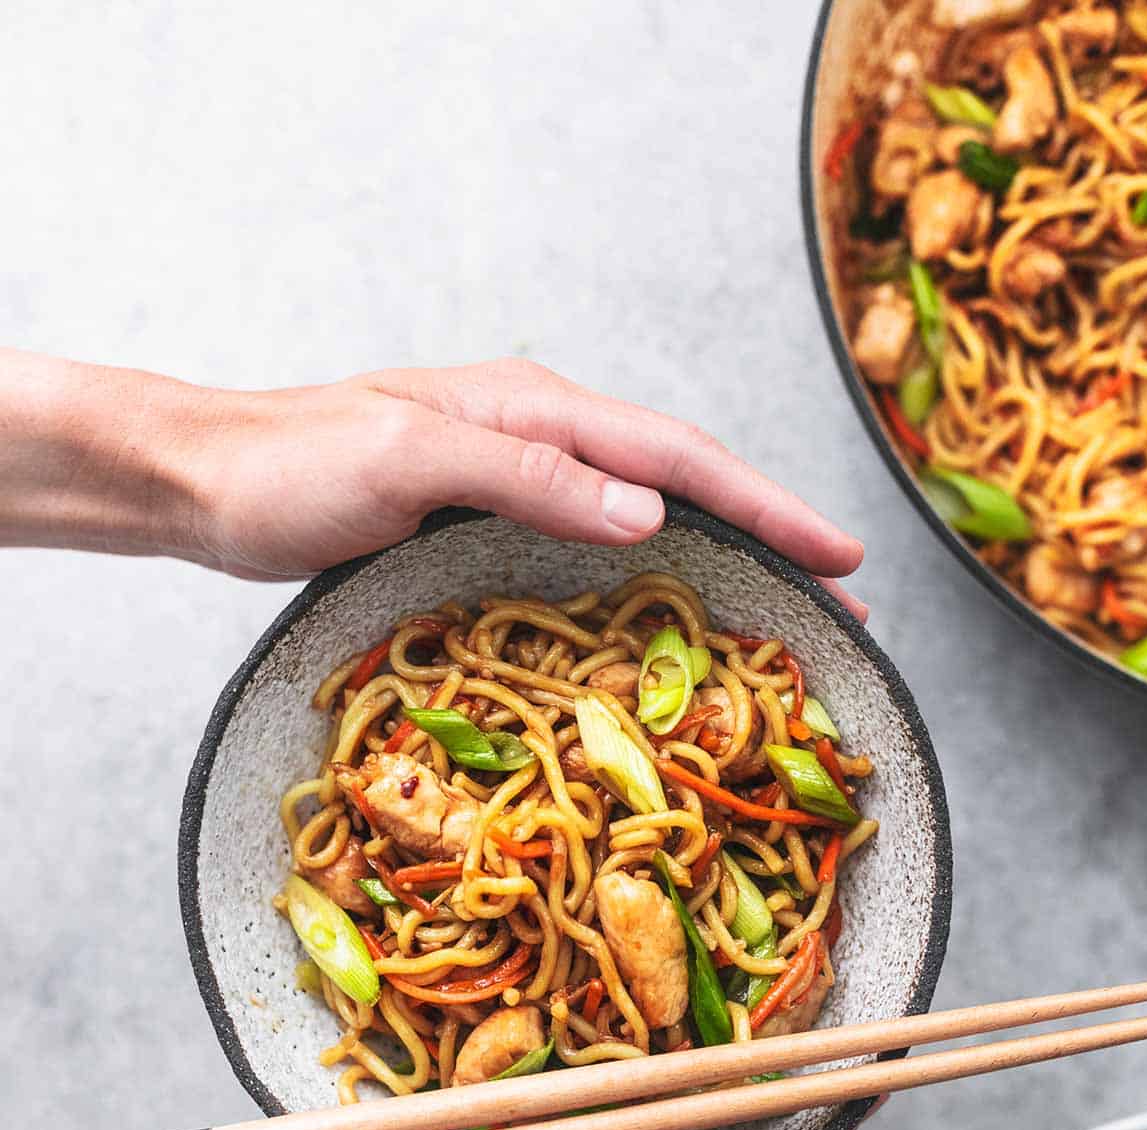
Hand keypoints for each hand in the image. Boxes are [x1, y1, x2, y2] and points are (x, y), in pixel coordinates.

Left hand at [180, 357, 863, 586]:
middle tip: (846, 600)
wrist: (211, 484)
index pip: (678, 456)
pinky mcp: (490, 523)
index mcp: (536, 410)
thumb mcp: (408, 461)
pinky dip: (655, 577)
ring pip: (648, 518)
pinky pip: (598, 547)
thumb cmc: (294, 468)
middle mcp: (541, 439)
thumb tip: (648, 514)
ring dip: (724, 561)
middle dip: (771, 536)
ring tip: (789, 611)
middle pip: (683, 485)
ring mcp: (518, 480)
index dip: (766, 505)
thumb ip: (528, 479)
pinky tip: (674, 613)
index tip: (841, 555)